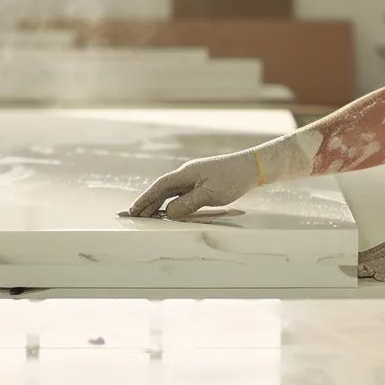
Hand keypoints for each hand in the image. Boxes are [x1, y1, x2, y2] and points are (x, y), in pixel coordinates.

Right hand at [127, 151, 259, 219]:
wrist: (252, 166)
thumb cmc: (233, 179)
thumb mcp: (210, 195)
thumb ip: (188, 204)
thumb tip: (168, 213)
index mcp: (185, 174)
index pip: (159, 187)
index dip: (144, 199)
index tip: (132, 211)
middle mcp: (186, 173)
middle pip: (161, 190)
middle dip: (147, 203)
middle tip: (133, 217)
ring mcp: (194, 177)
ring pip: (170, 192)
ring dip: (158, 204)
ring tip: (146, 217)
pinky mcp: (202, 181)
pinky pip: (180, 193)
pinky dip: (171, 202)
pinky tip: (169, 211)